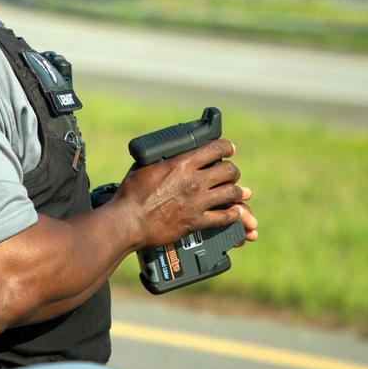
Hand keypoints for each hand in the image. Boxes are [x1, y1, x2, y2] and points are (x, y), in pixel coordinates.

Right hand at [113, 138, 250, 248]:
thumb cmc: (132, 192)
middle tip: (231, 173)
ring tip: (239, 192)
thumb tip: (170, 155)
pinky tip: (234, 212)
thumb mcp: (146, 166)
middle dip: (233, 171)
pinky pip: (224, 218)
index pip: (215, 148)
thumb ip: (164, 160)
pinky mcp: (196, 221)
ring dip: (238, 191)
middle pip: (229, 170)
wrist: (128, 221)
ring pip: (232, 193)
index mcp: (182, 163)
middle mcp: (194, 181)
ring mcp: (197, 202)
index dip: (226, 147)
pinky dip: (233, 214)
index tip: (229, 149)